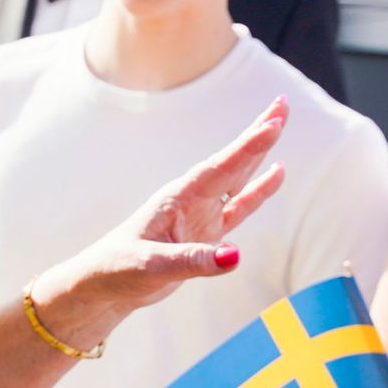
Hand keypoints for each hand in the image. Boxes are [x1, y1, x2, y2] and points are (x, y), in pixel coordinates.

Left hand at [44, 98, 288, 321]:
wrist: (105, 283)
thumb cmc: (120, 268)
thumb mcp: (152, 266)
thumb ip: (194, 261)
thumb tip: (236, 256)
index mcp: (179, 198)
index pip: (221, 168)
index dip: (248, 148)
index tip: (273, 124)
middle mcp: (193, 199)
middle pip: (232, 160)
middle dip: (257, 133)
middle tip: (283, 103)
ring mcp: (201, 213)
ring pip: (238, 177)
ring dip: (260, 153)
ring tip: (279, 124)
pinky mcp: (207, 232)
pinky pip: (240, 206)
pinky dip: (259, 190)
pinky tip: (276, 173)